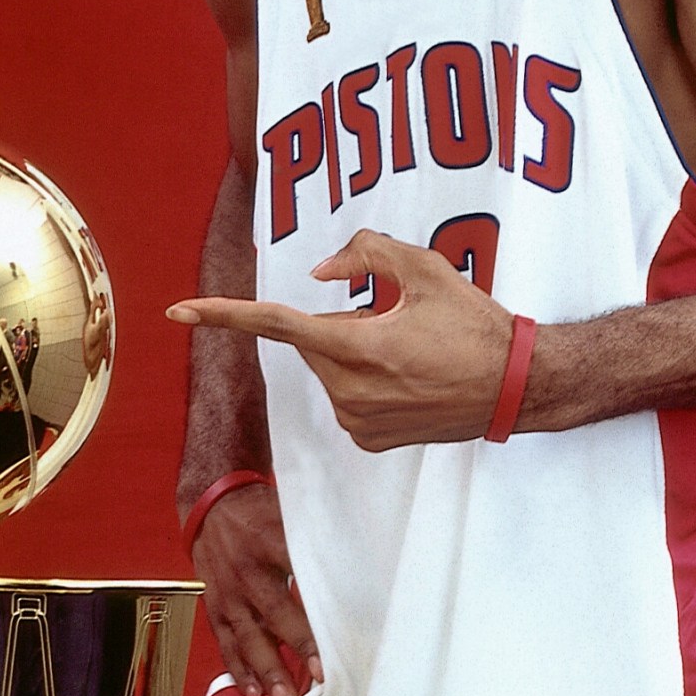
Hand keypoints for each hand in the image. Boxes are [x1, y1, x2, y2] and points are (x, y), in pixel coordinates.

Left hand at [168, 231, 514, 450]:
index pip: (275, 323)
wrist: (517, 386)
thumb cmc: (474, 324)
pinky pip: (346, 397)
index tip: (178, 310)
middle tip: (397, 323)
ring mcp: (356, 423)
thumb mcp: (425, 268)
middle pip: (314, 342)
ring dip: (355, 354)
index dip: (223, 314)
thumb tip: (319, 273)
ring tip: (412, 355)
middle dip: (344, 325)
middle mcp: (349, 392)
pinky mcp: (367, 442)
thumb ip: (365, 254)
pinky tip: (410, 381)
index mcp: (358, 347)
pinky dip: (366, 381)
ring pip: (329, 370)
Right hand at [189, 479, 319, 695]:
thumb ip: (319, 541)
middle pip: (275, 611)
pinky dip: (237, 667)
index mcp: (270, 540)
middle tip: (320, 676)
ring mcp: (227, 591)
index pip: (299, 573)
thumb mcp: (291, 514)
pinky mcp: (214, 605)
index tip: (340, 630)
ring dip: (266, 668)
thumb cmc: (261, 513)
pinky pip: (225, 641)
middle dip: (298, 645)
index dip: (318, 603)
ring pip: (247, 635)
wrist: (211, 506)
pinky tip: (252, 690)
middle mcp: (247, 569)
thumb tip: (363, 567)